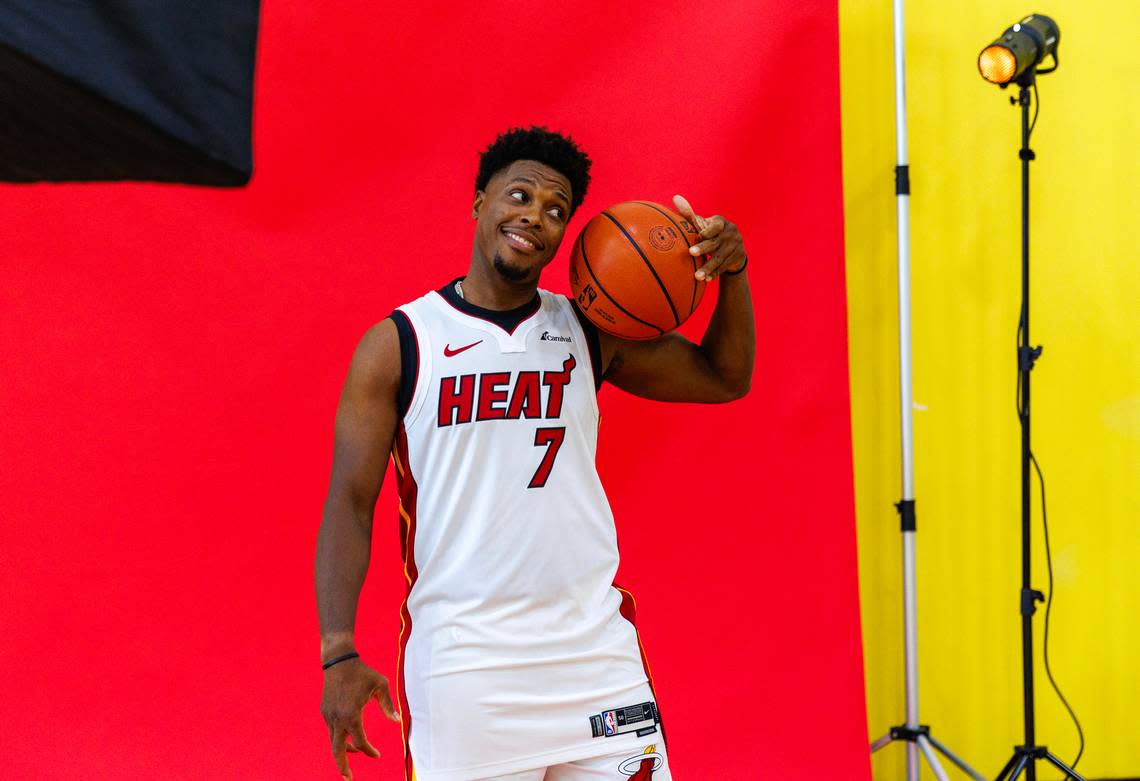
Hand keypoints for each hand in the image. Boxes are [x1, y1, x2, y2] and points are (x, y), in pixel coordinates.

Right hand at [320, 657, 400, 779]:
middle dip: (343, 766)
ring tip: (355, 755)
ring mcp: (328, 716)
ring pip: (334, 741)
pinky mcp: (325, 711)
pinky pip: (332, 730)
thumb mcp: (380, 685)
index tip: (377, 755)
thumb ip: (388, 705)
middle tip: (350, 779)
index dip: (369, 751)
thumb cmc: (362, 672)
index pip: (360, 742)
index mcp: (351, 715)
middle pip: (337, 750)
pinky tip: (349, 736)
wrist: (338, 660)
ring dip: (344, 750)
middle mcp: (337, 719)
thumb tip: (397, 722)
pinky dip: (340, 737)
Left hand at [673, 194, 746, 280]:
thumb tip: (675, 197)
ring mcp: (736, 246)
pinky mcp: (739, 257)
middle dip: (704, 248)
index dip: (707, 230)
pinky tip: (706, 280)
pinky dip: (715, 273)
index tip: (698, 235)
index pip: (715, 225)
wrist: (733, 248)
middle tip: (691, 253)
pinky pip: (725, 267)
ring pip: (720, 258)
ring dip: (708, 267)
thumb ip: (689, 214)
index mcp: (721, 222)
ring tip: (697, 276)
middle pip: (716, 242)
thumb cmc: (710, 234)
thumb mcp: (702, 225)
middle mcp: (731, 232)